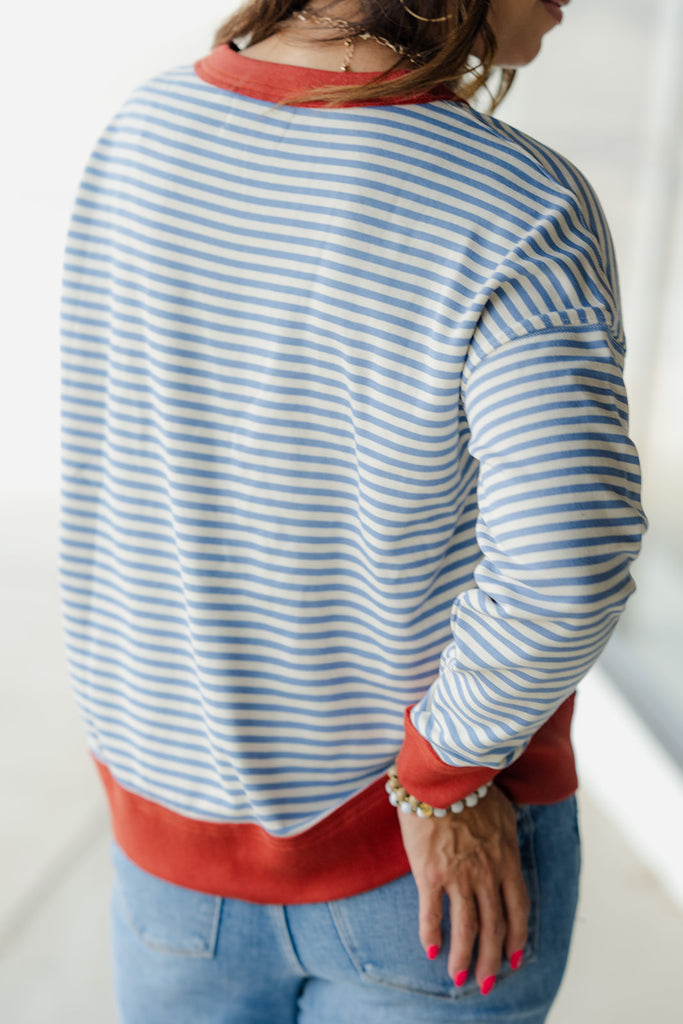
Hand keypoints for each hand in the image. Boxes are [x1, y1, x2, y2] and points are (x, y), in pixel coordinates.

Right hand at [397, 784, 528, 993]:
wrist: (442, 775)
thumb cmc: (472, 788)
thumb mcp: (503, 814)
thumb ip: (506, 840)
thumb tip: (507, 852)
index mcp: (506, 861)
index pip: (517, 910)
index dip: (517, 938)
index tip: (515, 959)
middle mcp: (486, 874)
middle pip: (493, 927)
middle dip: (491, 960)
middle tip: (485, 982)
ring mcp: (459, 876)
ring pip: (466, 928)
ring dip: (464, 958)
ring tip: (459, 977)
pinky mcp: (430, 873)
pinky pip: (432, 914)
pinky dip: (432, 936)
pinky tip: (431, 951)